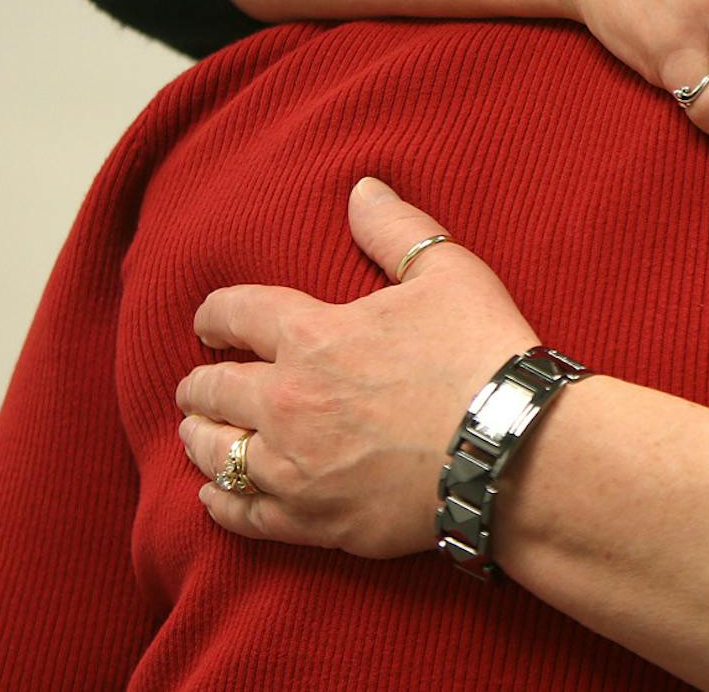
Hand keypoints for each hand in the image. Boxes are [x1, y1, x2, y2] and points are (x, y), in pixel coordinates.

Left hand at [176, 178, 535, 556]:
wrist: (510, 449)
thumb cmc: (482, 354)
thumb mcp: (449, 273)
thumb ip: (396, 229)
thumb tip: (362, 188)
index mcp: (313, 336)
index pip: (235, 314)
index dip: (214, 315)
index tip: (210, 323)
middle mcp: (287, 402)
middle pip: (212, 389)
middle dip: (200, 383)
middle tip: (198, 384)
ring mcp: (295, 467)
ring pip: (216, 453)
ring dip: (200, 438)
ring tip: (198, 434)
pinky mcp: (314, 519)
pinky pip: (243, 515)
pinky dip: (221, 501)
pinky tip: (215, 495)